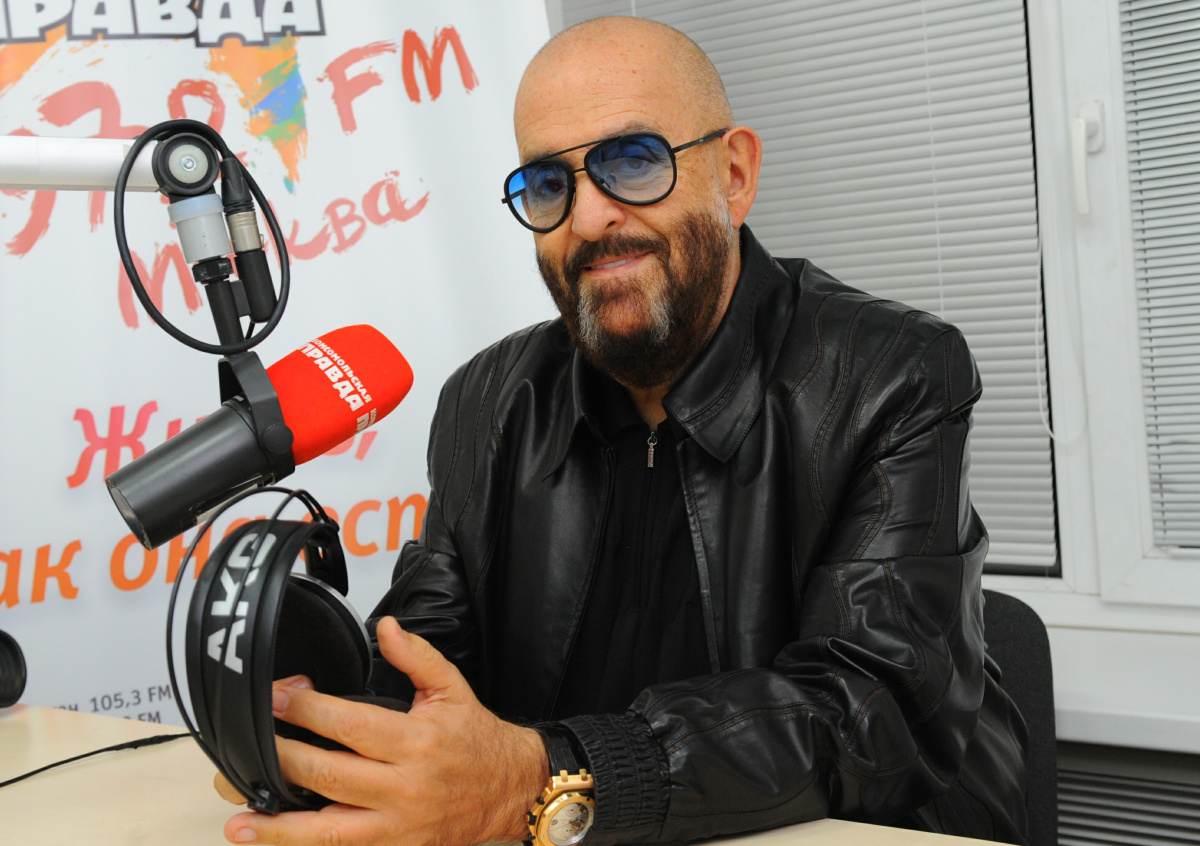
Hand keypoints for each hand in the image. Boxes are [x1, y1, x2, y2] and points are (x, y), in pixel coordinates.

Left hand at [219, 616, 547, 845]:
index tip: (279, 695)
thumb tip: (385, 629)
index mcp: (416, 742)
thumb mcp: (453, 687)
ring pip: (328, 828)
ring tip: (239, 817)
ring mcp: (396, 824)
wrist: (511, 789)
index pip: (350, 725)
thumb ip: (416, 656)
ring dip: (279, 824)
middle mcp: (404, 787)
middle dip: (283, 755)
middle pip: (329, 773)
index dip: (308, 710)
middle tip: (250, 738)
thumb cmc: (477, 740)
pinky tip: (272, 840)